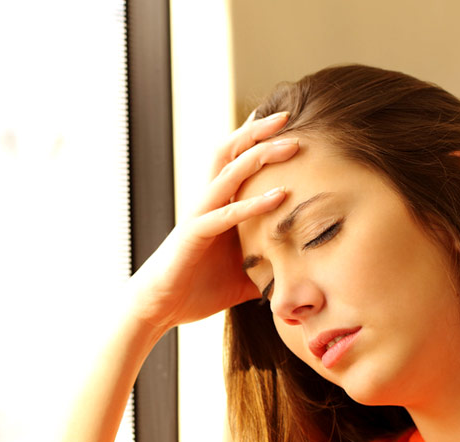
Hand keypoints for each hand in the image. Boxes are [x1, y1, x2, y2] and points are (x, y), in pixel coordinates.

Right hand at [126, 112, 297, 330]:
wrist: (159, 308)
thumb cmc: (196, 291)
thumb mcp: (243, 277)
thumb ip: (267, 267)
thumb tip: (300, 275)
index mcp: (217, 206)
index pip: (236, 161)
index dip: (255, 138)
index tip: (282, 119)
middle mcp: (207, 202)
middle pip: (230, 152)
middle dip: (258, 131)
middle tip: (288, 114)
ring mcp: (200, 215)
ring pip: (229, 172)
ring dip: (261, 154)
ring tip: (292, 143)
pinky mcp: (194, 234)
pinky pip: (227, 213)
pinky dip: (254, 203)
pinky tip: (281, 195)